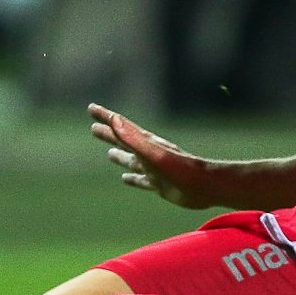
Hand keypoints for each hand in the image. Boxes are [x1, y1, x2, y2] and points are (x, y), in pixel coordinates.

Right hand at [89, 104, 222, 210]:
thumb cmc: (180, 168)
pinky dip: (132, 178)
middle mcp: (148, 153)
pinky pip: (140, 180)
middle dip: (109, 134)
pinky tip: (126, 179)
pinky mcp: (159, 184)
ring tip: (109, 153)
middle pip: (123, 141)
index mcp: (144, 143)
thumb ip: (132, 137)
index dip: (105, 117)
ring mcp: (153, 169)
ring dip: (119, 155)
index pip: (120, 126)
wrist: (204, 186)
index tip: (91, 108)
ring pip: (131, 160)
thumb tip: (114, 119)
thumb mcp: (152, 152)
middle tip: (93, 128)